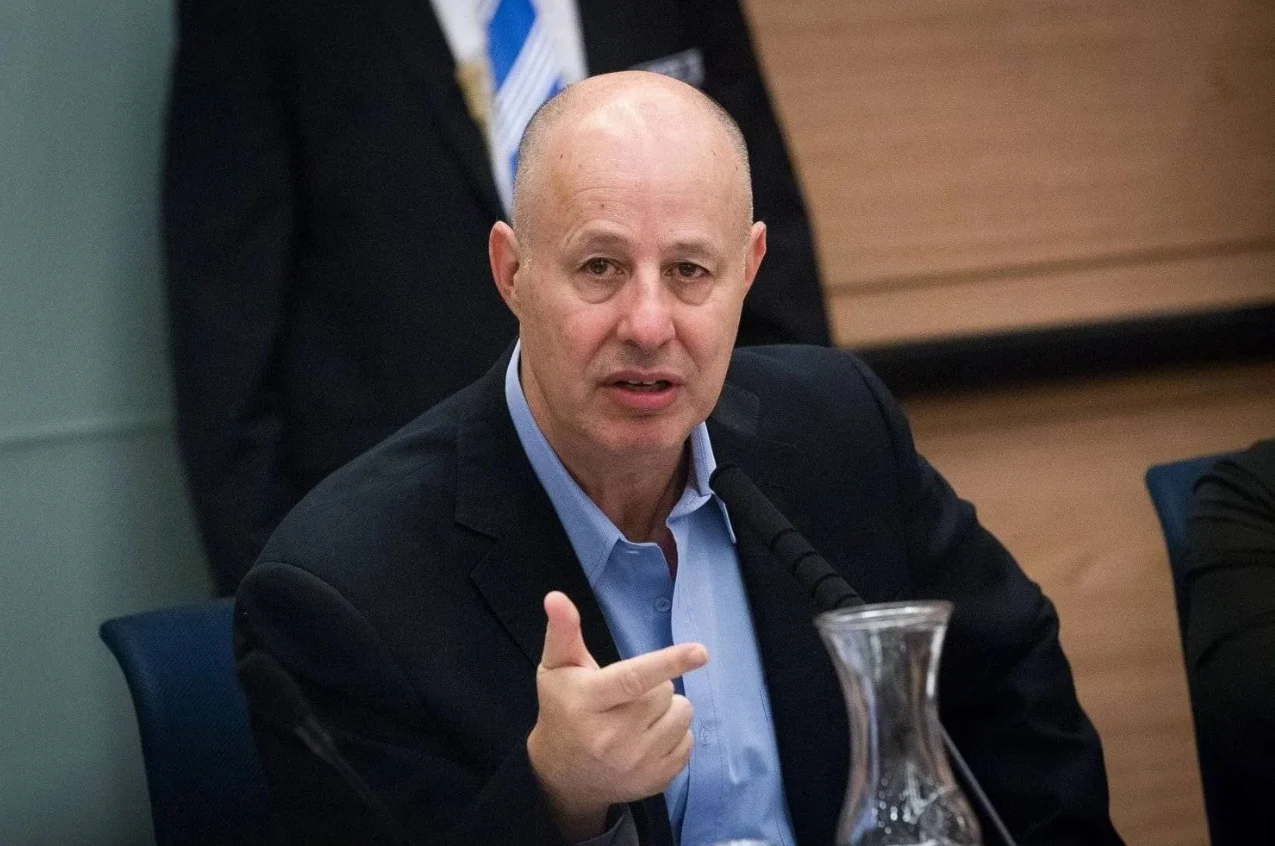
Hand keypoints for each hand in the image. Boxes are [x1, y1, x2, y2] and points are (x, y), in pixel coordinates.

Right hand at [527, 591, 707, 841]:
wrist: (563, 775)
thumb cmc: (563, 709)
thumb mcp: (556, 667)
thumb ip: (563, 631)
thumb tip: (556, 597)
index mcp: (588, 702)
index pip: (633, 679)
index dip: (668, 662)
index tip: (701, 652)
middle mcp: (612, 737)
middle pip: (664, 693)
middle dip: (654, 687)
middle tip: (628, 696)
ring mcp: (635, 763)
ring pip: (682, 715)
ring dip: (668, 710)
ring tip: (639, 716)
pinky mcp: (655, 781)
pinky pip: (688, 743)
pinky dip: (674, 735)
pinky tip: (647, 738)